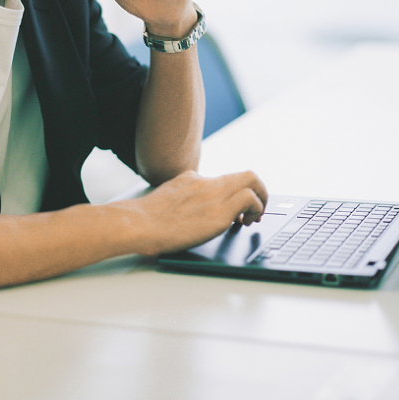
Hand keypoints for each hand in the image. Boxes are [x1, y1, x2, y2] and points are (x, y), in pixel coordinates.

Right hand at [122, 170, 268, 256]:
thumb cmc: (147, 220)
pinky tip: (244, 224)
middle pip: (246, 175)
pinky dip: (255, 210)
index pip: (227, 179)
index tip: (240, 211)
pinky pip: (249, 199)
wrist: (138, 223)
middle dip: (260, 192)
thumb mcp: (167, 198)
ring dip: (261, 201)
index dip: (240, 194)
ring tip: (253, 220)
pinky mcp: (218, 212)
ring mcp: (213, 195)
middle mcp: (206, 182)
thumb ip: (183, 197)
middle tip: (257, 212)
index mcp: (193, 179)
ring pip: (252, 181)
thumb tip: (190, 211)